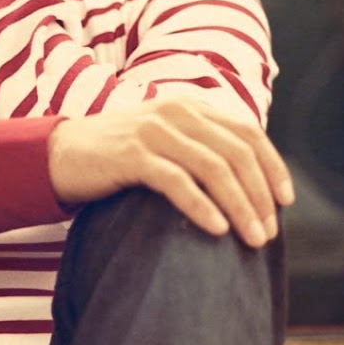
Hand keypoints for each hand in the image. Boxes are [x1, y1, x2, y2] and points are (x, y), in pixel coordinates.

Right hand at [48, 96, 294, 247]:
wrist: (58, 155)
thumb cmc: (117, 158)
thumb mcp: (165, 143)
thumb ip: (201, 149)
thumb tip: (249, 185)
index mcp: (191, 106)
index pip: (248, 133)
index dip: (273, 167)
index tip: (285, 202)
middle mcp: (176, 111)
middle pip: (237, 153)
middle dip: (259, 196)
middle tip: (267, 234)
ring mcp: (154, 130)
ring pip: (213, 168)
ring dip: (239, 206)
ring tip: (251, 238)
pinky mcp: (131, 154)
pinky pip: (177, 181)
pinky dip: (202, 206)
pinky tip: (217, 229)